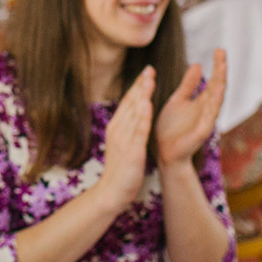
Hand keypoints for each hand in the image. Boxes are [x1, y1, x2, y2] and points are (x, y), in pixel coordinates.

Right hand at [95, 67, 154, 210]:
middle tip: (150, 69)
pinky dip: (143, 116)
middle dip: (140, 85)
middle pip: (130, 103)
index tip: (146, 72)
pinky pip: (138, 131)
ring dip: (142, 95)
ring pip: (135, 113)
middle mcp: (118, 130)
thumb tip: (136, 115)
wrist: (111, 192)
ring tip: (150, 80)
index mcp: (116, 127)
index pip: (127, 102)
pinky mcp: (131, 151)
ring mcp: (124, 140)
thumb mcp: (122, 144)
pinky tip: (148, 104)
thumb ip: (128, 129)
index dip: (137, 86)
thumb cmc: (120, 170)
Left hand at [155, 50, 225, 167]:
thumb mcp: (178, 100)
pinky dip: (212, 110)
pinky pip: (208, 121)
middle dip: (220, 71)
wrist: (164, 153)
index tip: (219, 49)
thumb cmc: (171, 128)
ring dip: (219, 88)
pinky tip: (213, 98)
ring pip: (216, 103)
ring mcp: (206, 122)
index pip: (214, 80)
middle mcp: (207, 110)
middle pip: (218, 87)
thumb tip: (198, 64)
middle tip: (222, 53)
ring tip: (221, 72)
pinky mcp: (200, 135)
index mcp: (202, 101)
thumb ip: (188, 85)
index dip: (217, 65)